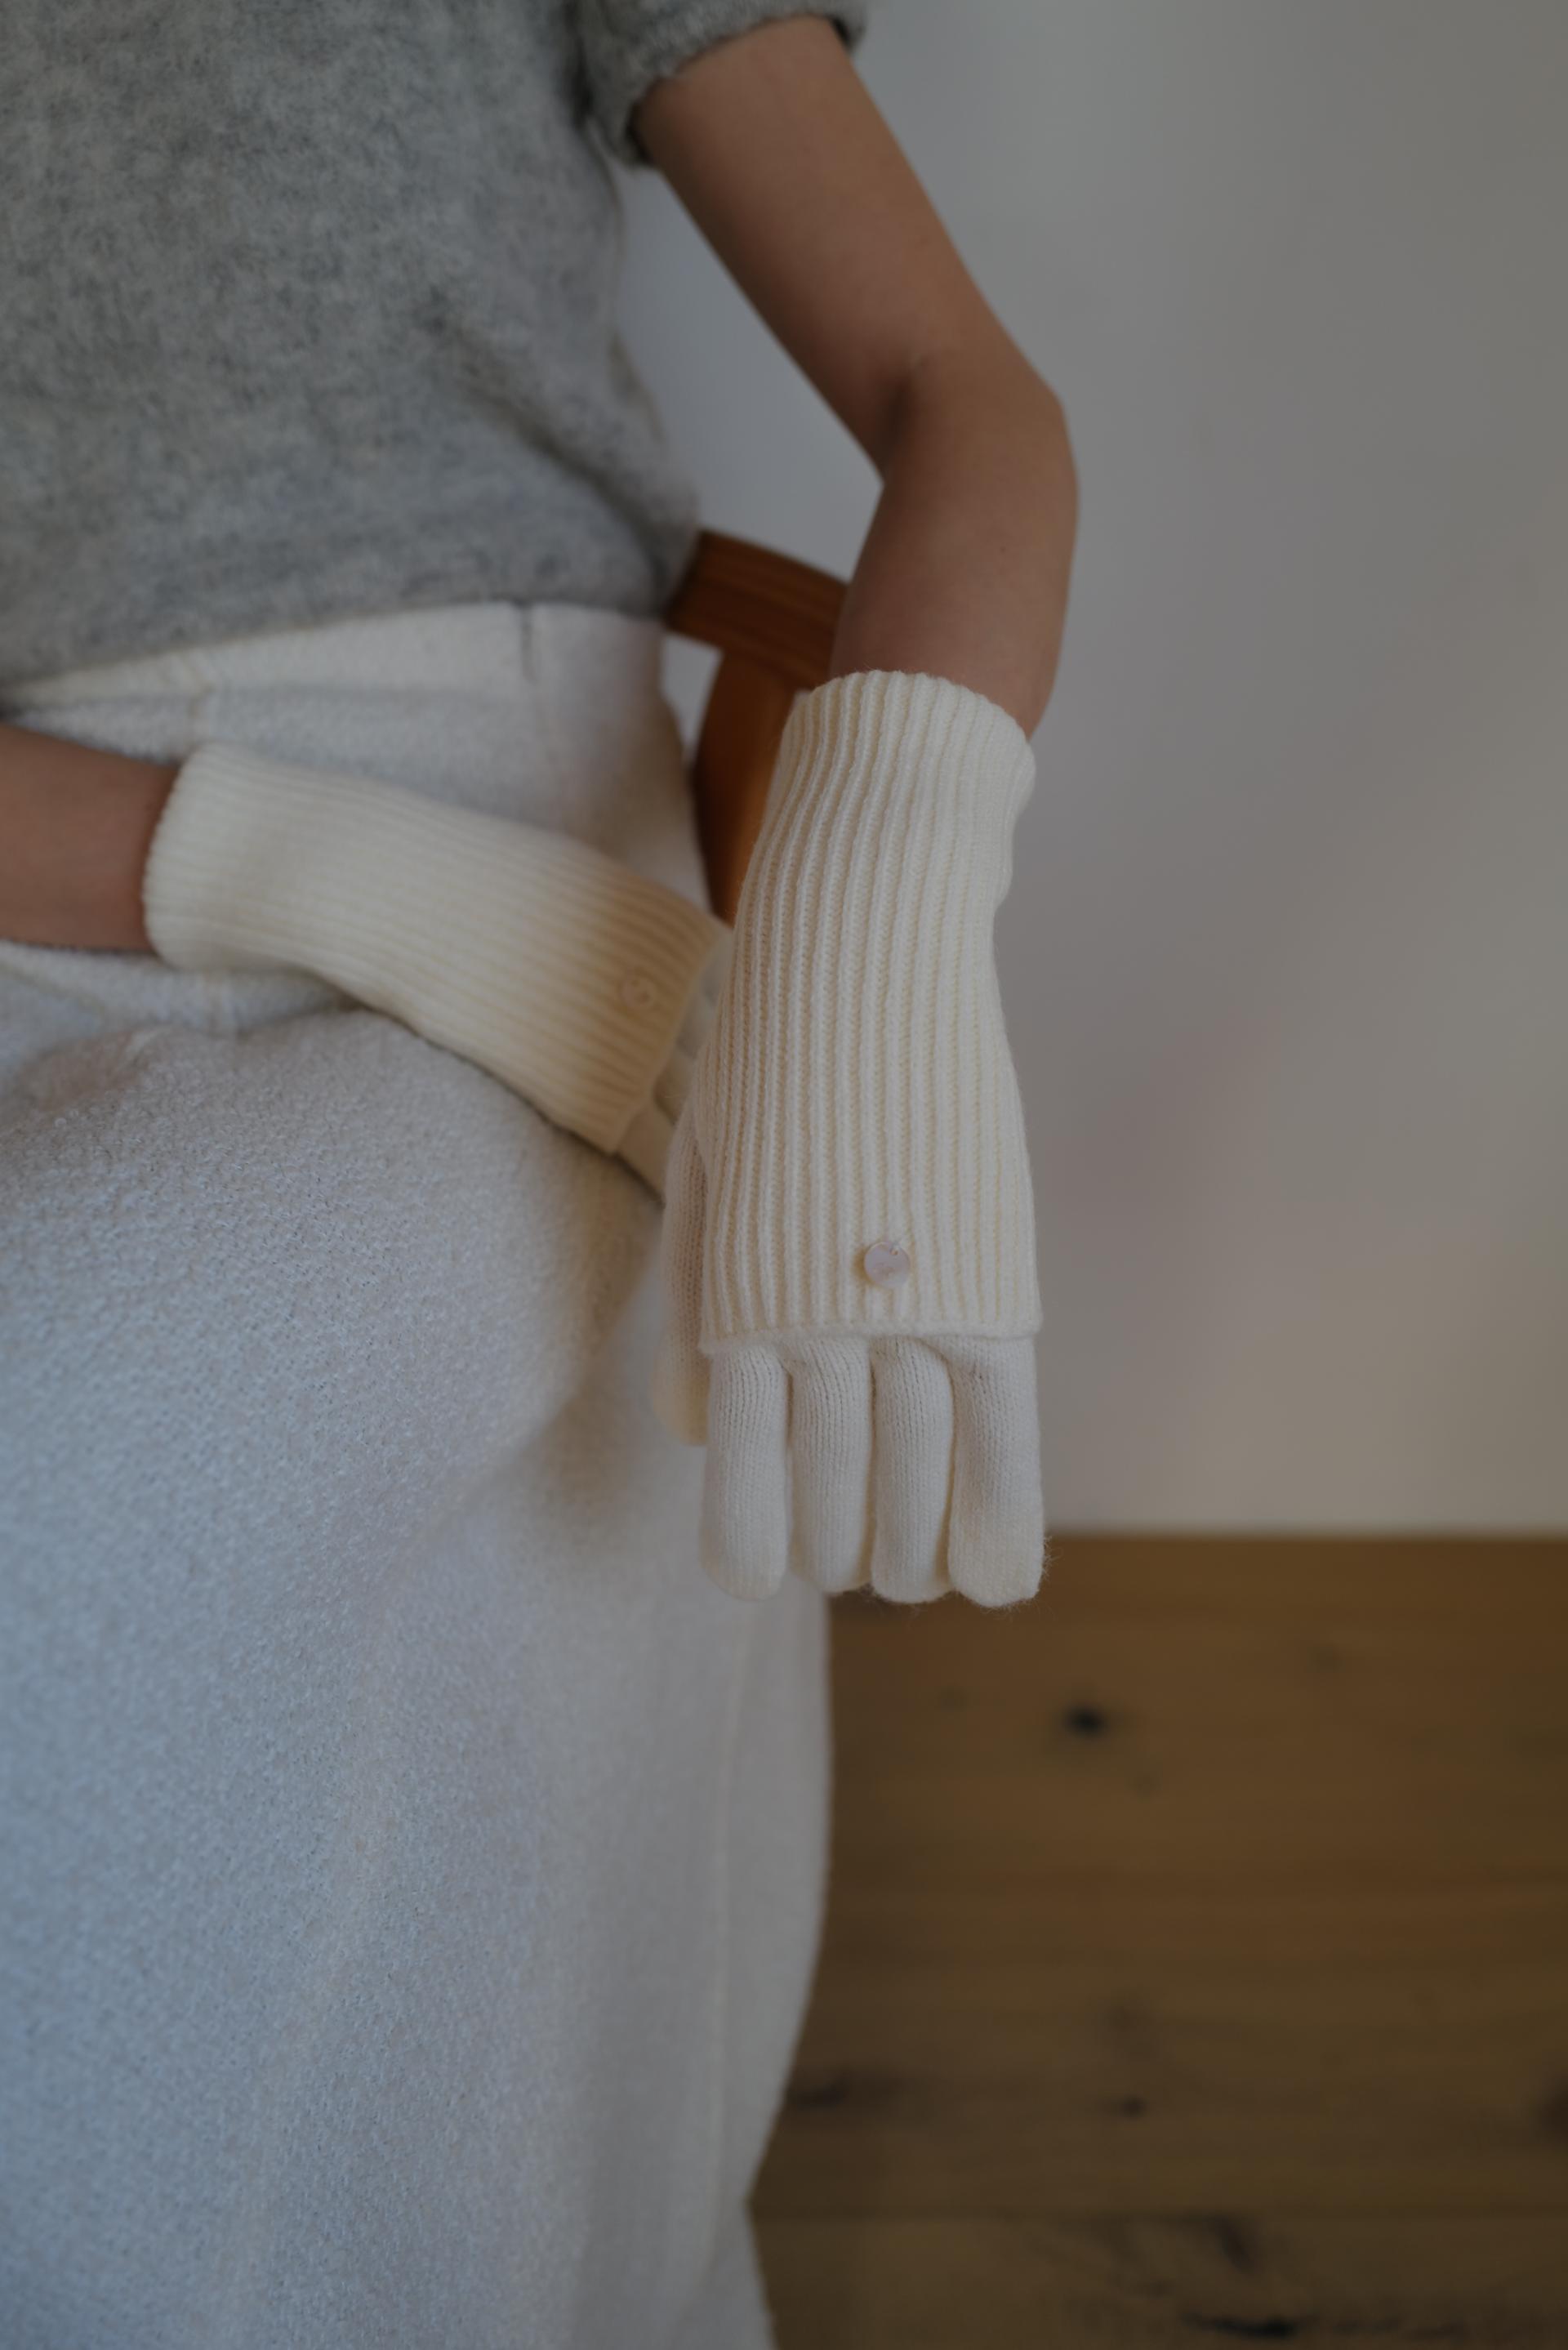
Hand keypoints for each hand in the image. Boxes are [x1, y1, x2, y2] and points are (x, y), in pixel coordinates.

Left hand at [652, 668, 1047, 1606]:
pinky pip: (1004, 1429)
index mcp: (738, 1298)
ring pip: (916, 1473)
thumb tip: (692, 1430)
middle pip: (834, 1489)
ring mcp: (913, 1301)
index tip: (759, 1575)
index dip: (751, 1546)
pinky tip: (994, 1584)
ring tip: (911, 1569)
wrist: (861, 943)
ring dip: (911, 1545)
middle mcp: (822, 1318)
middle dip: (837, 1548)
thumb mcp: (704, 1170)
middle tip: (848, 1556)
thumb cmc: (766, 1051)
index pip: (742, 1474)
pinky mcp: (993, 1277)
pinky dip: (999, 1512)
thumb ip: (699, 1304)